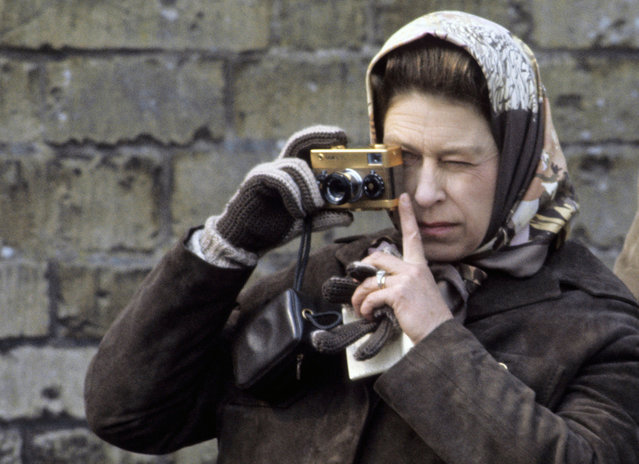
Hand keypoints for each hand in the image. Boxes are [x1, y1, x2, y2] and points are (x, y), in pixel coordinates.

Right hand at [210, 126, 352, 254]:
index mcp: (292, 174)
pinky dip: (294, 195)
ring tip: (314, 208)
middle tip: (340, 139)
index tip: (344, 138)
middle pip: (299, 141)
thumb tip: (349, 216)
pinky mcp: (256, 181)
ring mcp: (267, 172)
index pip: (307, 149)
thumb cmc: (272, 227)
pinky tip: (297, 212)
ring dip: (311, 187)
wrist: (245, 241)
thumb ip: (325, 217)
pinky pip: (281, 179)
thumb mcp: (306, 222)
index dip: (323, 139)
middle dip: (320, 136)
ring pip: (295, 166)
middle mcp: (280, 167)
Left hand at [351, 193, 452, 343]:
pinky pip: (372, 296)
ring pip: (370, 280)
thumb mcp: (418, 293)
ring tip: (360, 308)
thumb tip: (377, 278)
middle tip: (358, 288)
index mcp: (420, 267)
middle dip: (362, 273)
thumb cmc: (428, 318)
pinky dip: (365, 308)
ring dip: (359, 297)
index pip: (413, 236)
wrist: (439, 335)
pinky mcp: (399, 293)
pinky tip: (368, 315)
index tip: (403, 198)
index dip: (407, 215)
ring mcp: (407, 280)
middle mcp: (414, 269)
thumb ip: (401, 281)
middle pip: (378, 258)